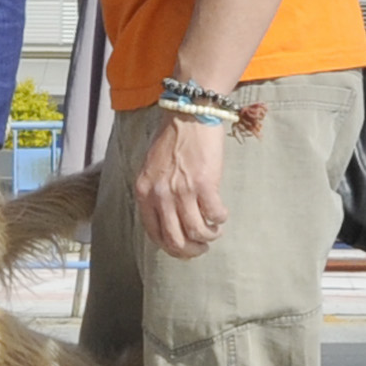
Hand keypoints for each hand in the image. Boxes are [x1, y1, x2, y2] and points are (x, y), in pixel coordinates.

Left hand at [135, 112, 227, 258]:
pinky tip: (221, 214)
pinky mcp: (204, 184)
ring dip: (208, 236)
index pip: (154, 234)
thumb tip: (168, 218)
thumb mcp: (152, 169)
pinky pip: (214, 214)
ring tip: (214, 230)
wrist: (188, 115)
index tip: (183, 247)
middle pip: (175, 240)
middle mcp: (160, 195)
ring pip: (196, 231)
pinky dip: (220, 219)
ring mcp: (181, 190)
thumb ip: (155, 193)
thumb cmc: (171, 140)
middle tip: (201, 247)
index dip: (171, 247)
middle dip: (191, 250)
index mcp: (144, 192)